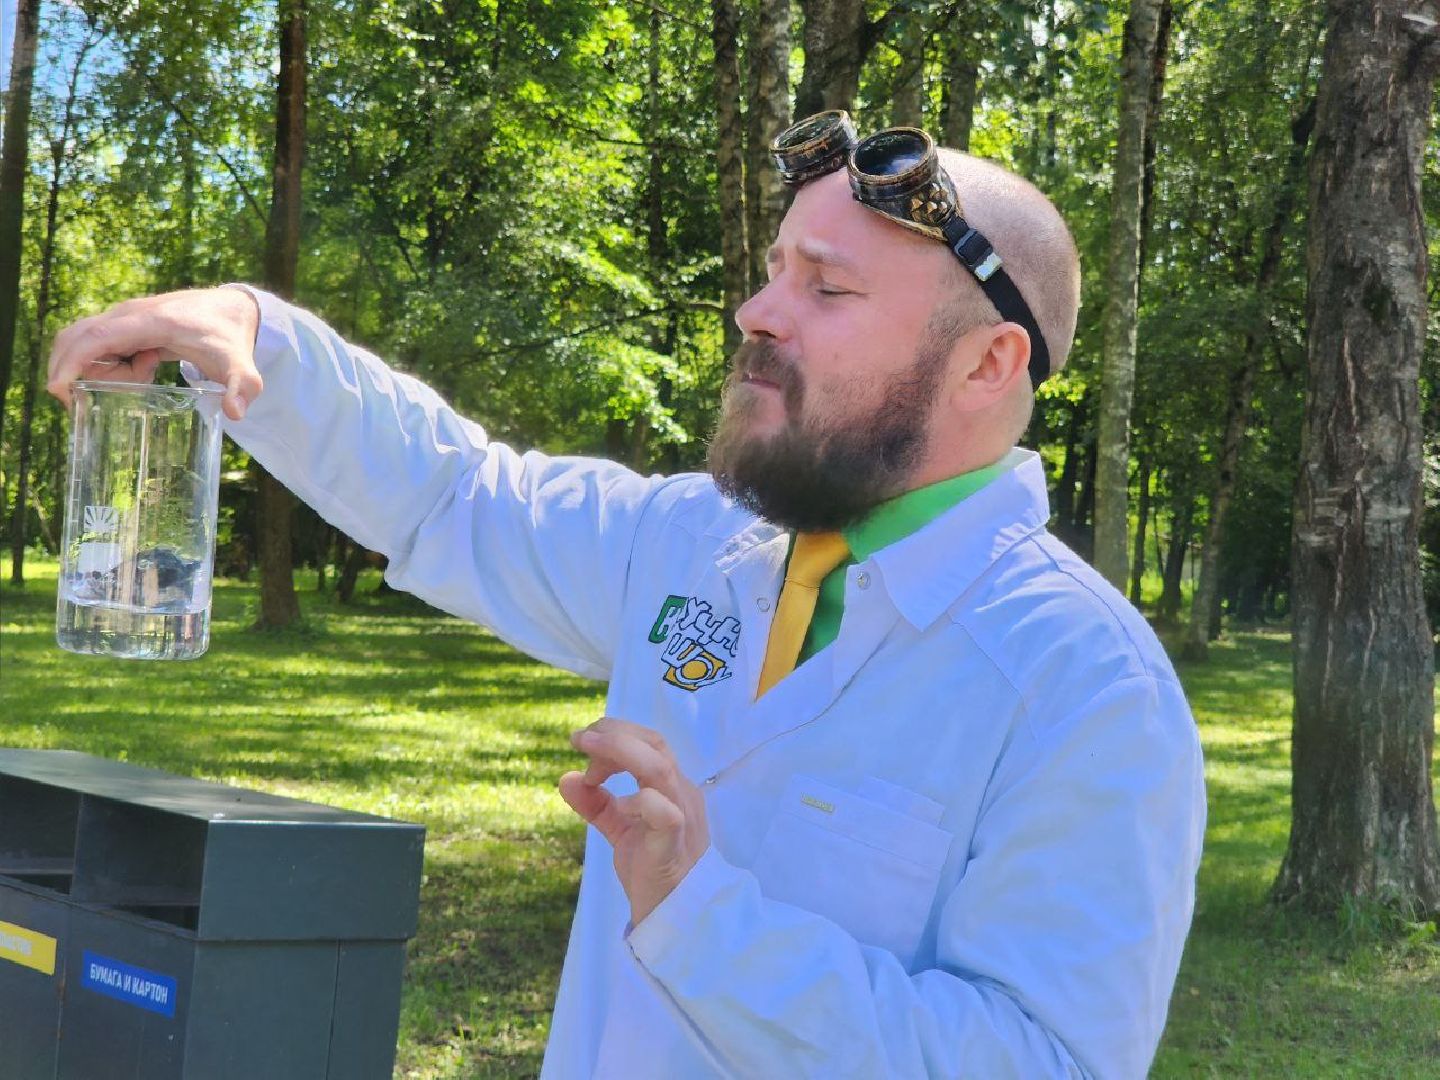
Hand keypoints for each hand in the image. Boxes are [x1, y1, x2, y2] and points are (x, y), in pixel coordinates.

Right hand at [47, 286, 262, 420]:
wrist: (234, 309)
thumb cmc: (231, 337)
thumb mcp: (241, 366)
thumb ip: (242, 387)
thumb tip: (236, 413)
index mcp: (151, 320)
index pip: (96, 336)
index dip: (72, 361)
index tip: (58, 390)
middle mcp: (128, 314)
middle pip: (77, 338)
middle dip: (74, 371)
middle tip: (111, 394)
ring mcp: (123, 317)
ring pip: (85, 344)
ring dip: (99, 370)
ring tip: (145, 377)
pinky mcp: (124, 325)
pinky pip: (98, 346)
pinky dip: (109, 365)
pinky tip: (146, 368)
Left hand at [559, 717, 709, 925]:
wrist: (674, 913)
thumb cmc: (652, 867)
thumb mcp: (620, 828)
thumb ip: (596, 803)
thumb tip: (565, 778)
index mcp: (670, 785)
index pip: (648, 742)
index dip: (614, 735)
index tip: (581, 744)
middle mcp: (680, 792)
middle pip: (654, 743)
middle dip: (613, 734)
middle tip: (579, 738)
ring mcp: (681, 814)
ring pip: (658, 768)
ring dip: (620, 752)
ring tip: (588, 753)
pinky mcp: (674, 841)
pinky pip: (663, 812)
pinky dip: (638, 801)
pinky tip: (621, 808)